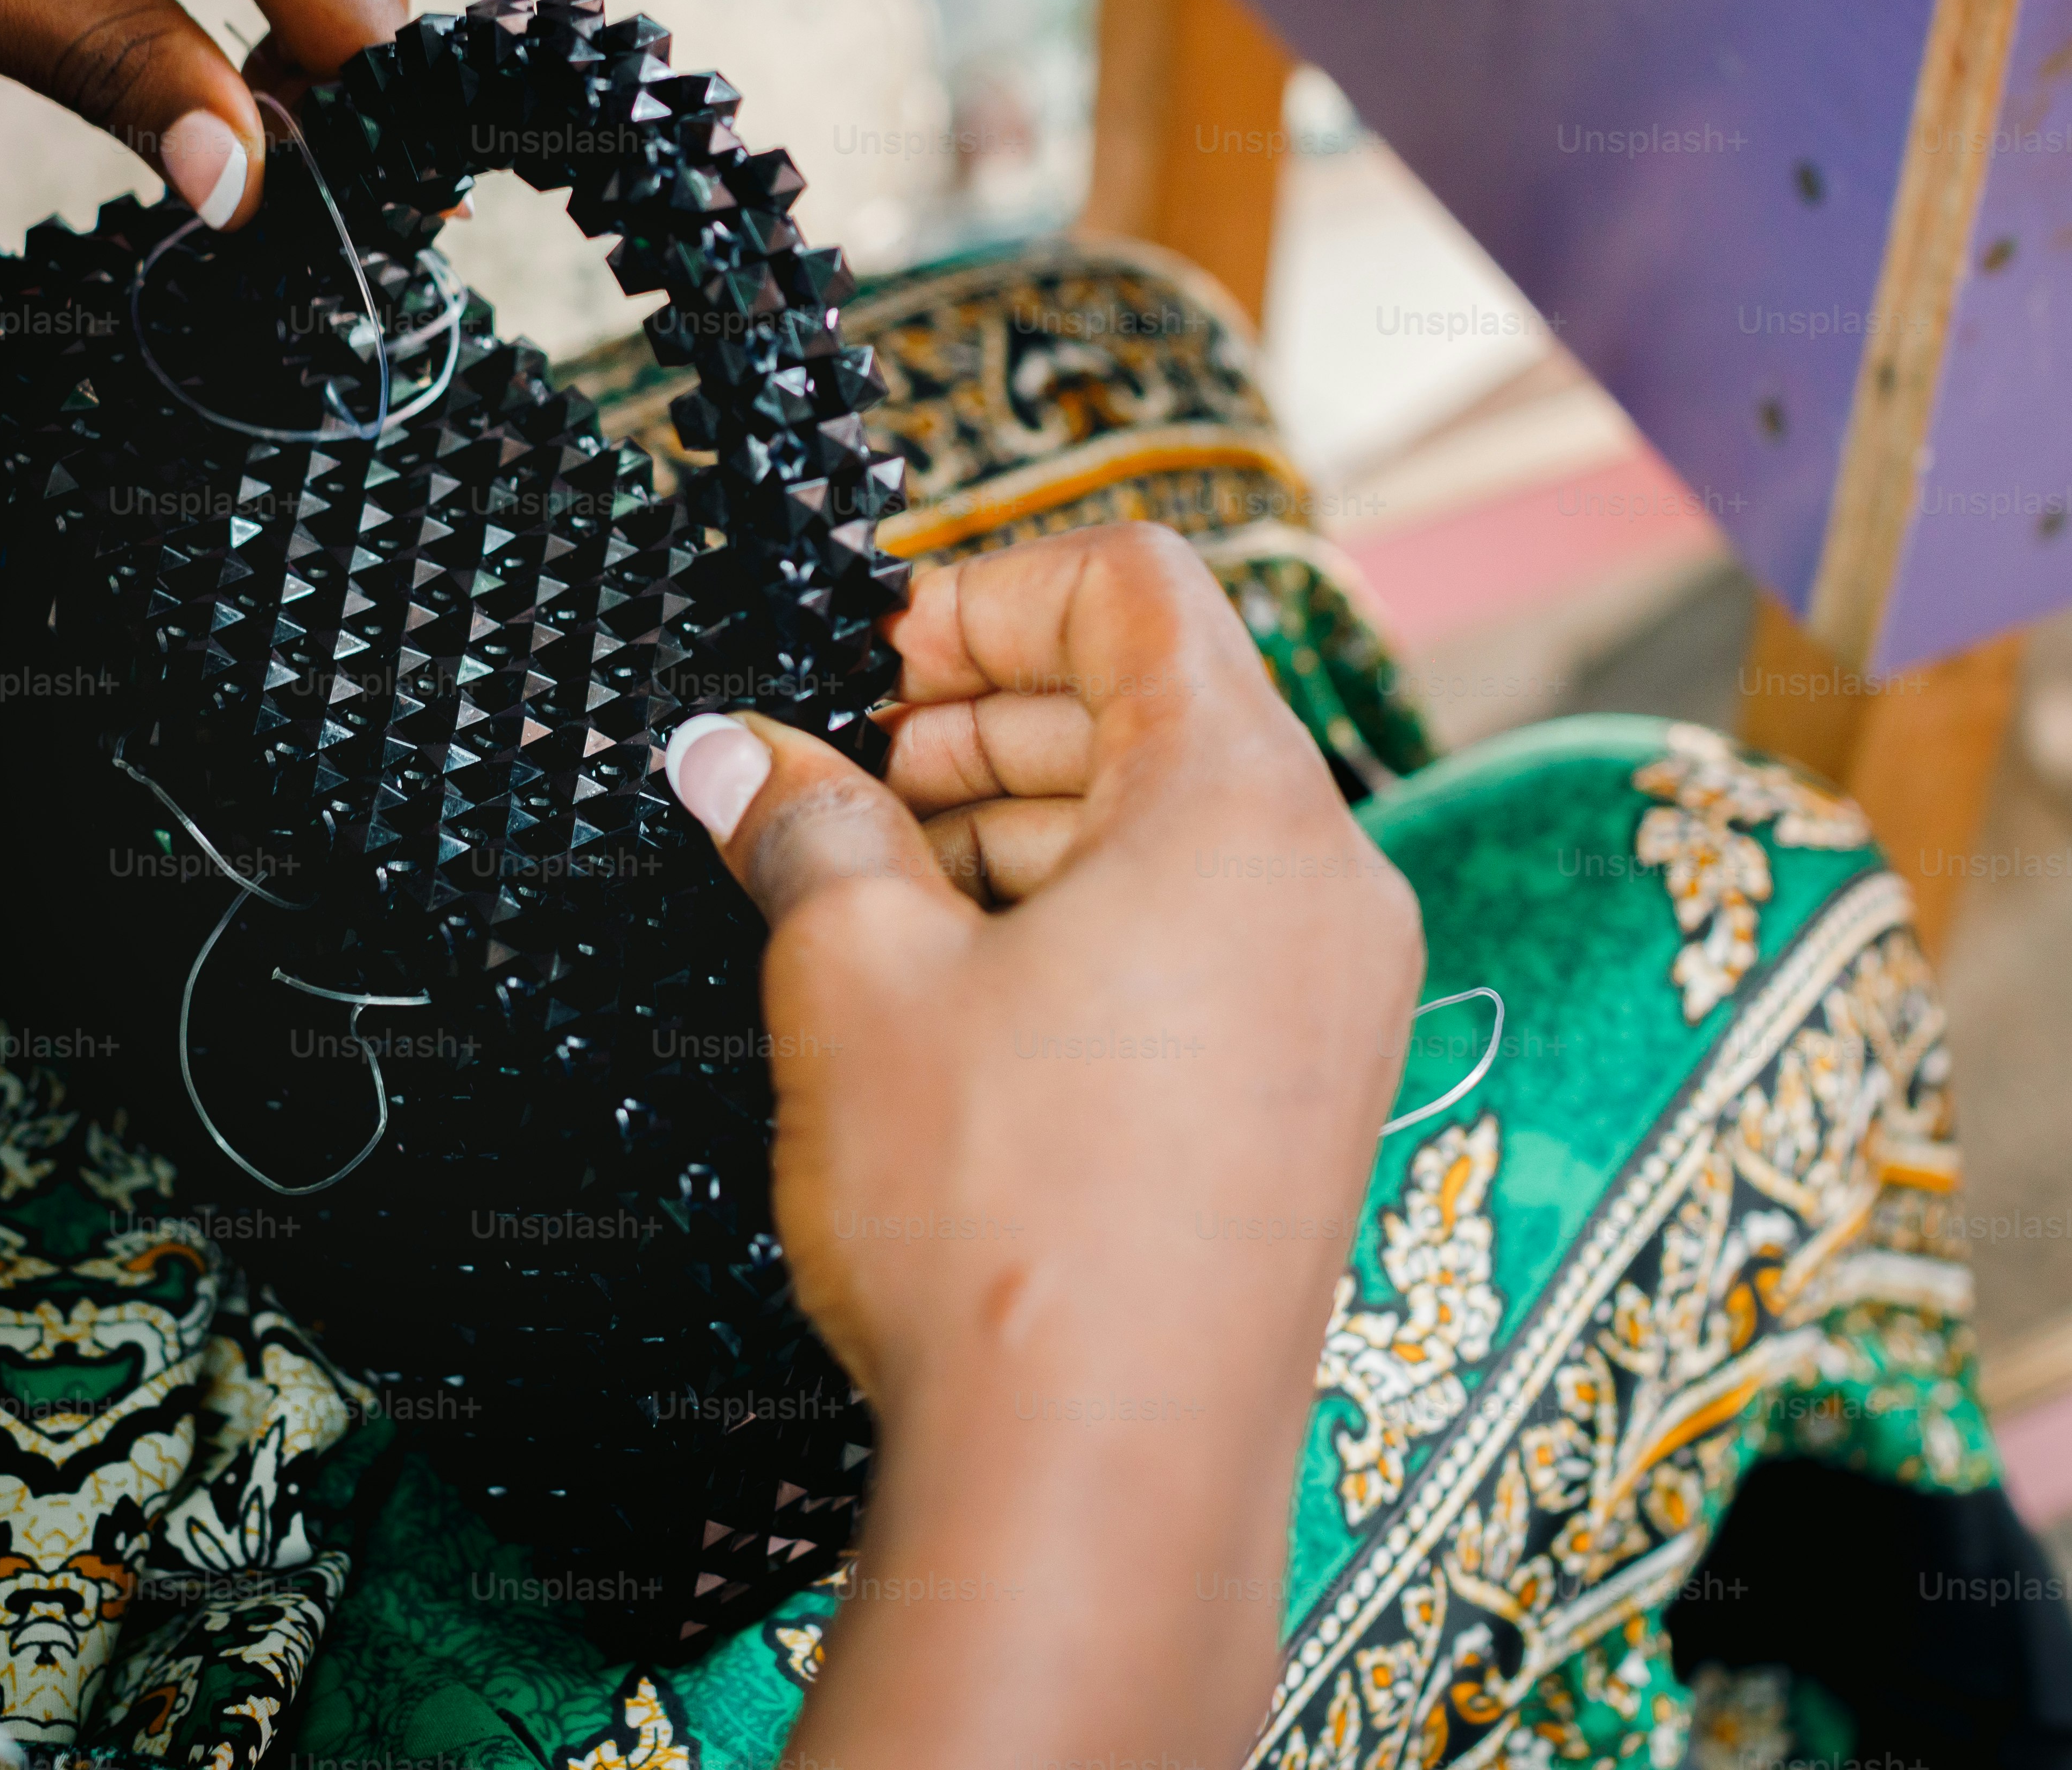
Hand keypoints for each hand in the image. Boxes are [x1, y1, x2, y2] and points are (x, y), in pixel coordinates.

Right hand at [662, 523, 1421, 1769]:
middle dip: (984, 718)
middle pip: (1158, 703)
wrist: (1101, 1482)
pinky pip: (1203, 943)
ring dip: (1019, 824)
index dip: (980, 595)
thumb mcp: (856, 978)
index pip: (1135, 589)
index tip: (862, 661)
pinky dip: (1081, 923)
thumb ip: (803, 827)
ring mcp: (1335, 1002)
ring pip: (1174, 831)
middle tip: (844, 776)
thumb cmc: (1000, 1223)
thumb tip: (736, 750)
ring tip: (873, 887)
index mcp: (1247, 806)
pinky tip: (954, 989)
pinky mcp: (1307, 1101)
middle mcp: (1327, 885)